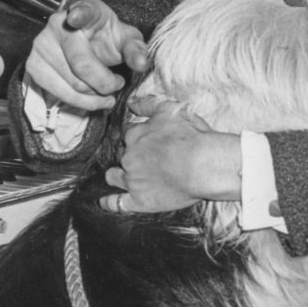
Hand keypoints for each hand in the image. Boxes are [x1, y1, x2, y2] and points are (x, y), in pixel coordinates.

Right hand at [25, 0, 148, 111]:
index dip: (79, 15)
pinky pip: (59, 93)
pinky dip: (80, 102)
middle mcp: (58, 24)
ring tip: (106, 92)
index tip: (75, 18)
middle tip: (117, 83)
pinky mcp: (34, 65)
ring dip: (94, 96)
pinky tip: (91, 97)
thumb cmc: (106, 39)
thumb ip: (136, 50)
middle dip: (105, 83)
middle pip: (81, 64)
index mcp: (86, 11)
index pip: (82, 12)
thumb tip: (142, 64)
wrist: (86, 43)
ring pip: (71, 83)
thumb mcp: (126, 40)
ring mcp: (42, 44)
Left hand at [101, 95, 241, 212]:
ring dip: (116, 175)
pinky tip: (105, 202)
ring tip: (119, 177)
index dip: (135, 137)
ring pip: (114, 177)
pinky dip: (110, 203)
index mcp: (135, 135)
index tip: (144, 140)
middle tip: (143, 159)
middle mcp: (129, 157)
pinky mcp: (139, 200)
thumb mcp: (170, 110)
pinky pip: (118, 203)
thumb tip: (131, 102)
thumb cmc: (191, 136)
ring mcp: (132, 180)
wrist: (203, 165)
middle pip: (122, 155)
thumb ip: (148, 104)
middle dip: (129, 156)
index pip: (128, 134)